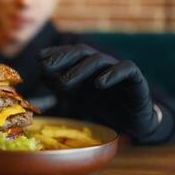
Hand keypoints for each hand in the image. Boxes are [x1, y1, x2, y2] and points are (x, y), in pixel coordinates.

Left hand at [37, 44, 159, 137]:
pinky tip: (99, 83)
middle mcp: (102, 64)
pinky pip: (126, 69)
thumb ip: (61, 86)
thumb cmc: (104, 107)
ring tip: (64, 82)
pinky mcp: (136, 78)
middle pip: (82, 52)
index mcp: (87, 67)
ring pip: (99, 59)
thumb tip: (41, 74)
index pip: (70, 53)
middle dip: (62, 58)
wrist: (132, 122)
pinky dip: (112, 74)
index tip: (37, 57)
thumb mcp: (77, 97)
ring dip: (79, 70)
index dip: (54, 53)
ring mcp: (118, 69)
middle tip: (45, 66)